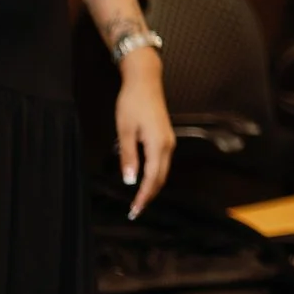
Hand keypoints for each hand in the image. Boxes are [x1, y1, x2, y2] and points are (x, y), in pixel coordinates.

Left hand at [114, 50, 174, 218]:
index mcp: (158, 145)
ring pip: (163, 171)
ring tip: (139, 200)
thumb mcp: (125, 130)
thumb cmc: (132, 104)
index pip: (152, 178)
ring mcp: (168, 141)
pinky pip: (162, 162)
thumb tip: (130, 180)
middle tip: (135, 211)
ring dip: (152, 187)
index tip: (134, 210)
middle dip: (149, 196)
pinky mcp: (165, 138)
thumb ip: (128, 156)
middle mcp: (167, 146)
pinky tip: (144, 180)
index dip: (143, 196)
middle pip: (161, 178)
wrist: (145, 82)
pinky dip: (154, 175)